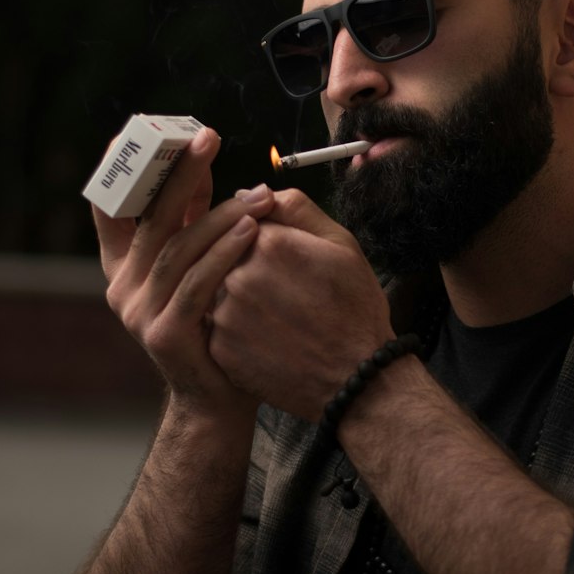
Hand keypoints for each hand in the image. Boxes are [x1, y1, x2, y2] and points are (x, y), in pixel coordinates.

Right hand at [92, 127, 264, 413]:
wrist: (220, 400)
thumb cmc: (216, 327)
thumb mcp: (202, 267)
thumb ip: (194, 222)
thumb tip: (199, 164)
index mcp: (123, 268)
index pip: (110, 209)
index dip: (121, 168)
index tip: (142, 129)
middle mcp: (121, 288)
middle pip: (149, 218)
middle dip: (179, 173)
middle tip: (207, 137)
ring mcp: (138, 313)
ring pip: (177, 248)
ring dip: (219, 215)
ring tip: (256, 193)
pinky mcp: (164, 334)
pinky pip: (197, 282)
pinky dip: (225, 252)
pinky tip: (253, 231)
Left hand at [207, 188, 394, 418]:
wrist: (356, 380)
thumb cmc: (355, 310)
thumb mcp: (341, 244)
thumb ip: (295, 208)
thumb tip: (251, 193)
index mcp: (267, 242)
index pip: (244, 224)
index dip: (267, 240)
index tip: (288, 261)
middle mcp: (238, 275)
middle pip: (228, 258)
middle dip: (250, 269)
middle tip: (286, 294)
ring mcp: (225, 315)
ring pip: (220, 292)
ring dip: (240, 299)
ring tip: (279, 318)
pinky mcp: (220, 350)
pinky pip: (217, 328)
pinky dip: (236, 331)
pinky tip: (267, 340)